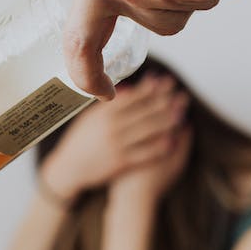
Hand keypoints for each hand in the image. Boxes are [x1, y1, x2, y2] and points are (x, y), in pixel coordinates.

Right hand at [41, 73, 189, 201]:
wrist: (69, 168)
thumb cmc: (80, 140)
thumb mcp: (90, 118)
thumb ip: (108, 104)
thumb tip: (128, 88)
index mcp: (103, 113)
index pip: (133, 97)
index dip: (152, 89)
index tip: (167, 81)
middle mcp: (111, 127)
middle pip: (143, 112)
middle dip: (164, 102)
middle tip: (182, 95)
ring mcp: (116, 145)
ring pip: (147, 131)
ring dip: (166, 121)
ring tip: (182, 113)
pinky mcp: (120, 163)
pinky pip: (145, 153)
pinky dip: (160, 146)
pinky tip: (173, 141)